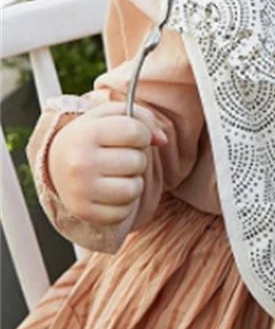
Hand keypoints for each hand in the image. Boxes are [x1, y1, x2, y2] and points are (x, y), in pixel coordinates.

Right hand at [48, 102, 167, 226]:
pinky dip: (124, 203)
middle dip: (137, 158)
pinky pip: (124, 212)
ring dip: (133, 182)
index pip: (136, 132)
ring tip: (117, 174)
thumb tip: (162, 140)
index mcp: (85, 133)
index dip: (142, 134)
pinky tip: (110, 191)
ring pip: (134, 189)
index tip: (131, 137)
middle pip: (138, 162)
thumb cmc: (94, 136)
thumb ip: (142, 118)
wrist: (58, 164)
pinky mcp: (84, 213)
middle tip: (119, 157)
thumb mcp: (113, 115)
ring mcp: (79, 190)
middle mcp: (79, 163)